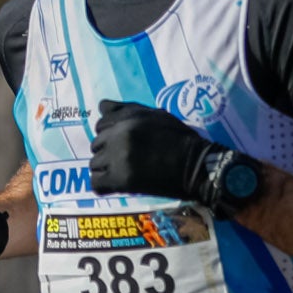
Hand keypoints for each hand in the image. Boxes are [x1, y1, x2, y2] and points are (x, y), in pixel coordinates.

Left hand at [91, 99, 238, 208]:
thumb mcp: (156, 115)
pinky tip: (117, 185)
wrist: (196, 166)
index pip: (100, 125)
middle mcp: (120, 135)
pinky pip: (97, 184)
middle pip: (96, 145)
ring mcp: (119, 158)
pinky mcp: (121, 180)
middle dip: (108, 152)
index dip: (110, 135)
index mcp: (128, 118)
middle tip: (127, 160)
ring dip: (106, 169)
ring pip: (95, 164)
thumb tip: (102, 106)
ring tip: (124, 173)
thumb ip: (127, 110)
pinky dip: (104, 186)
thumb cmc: (181, 139)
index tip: (123, 143)